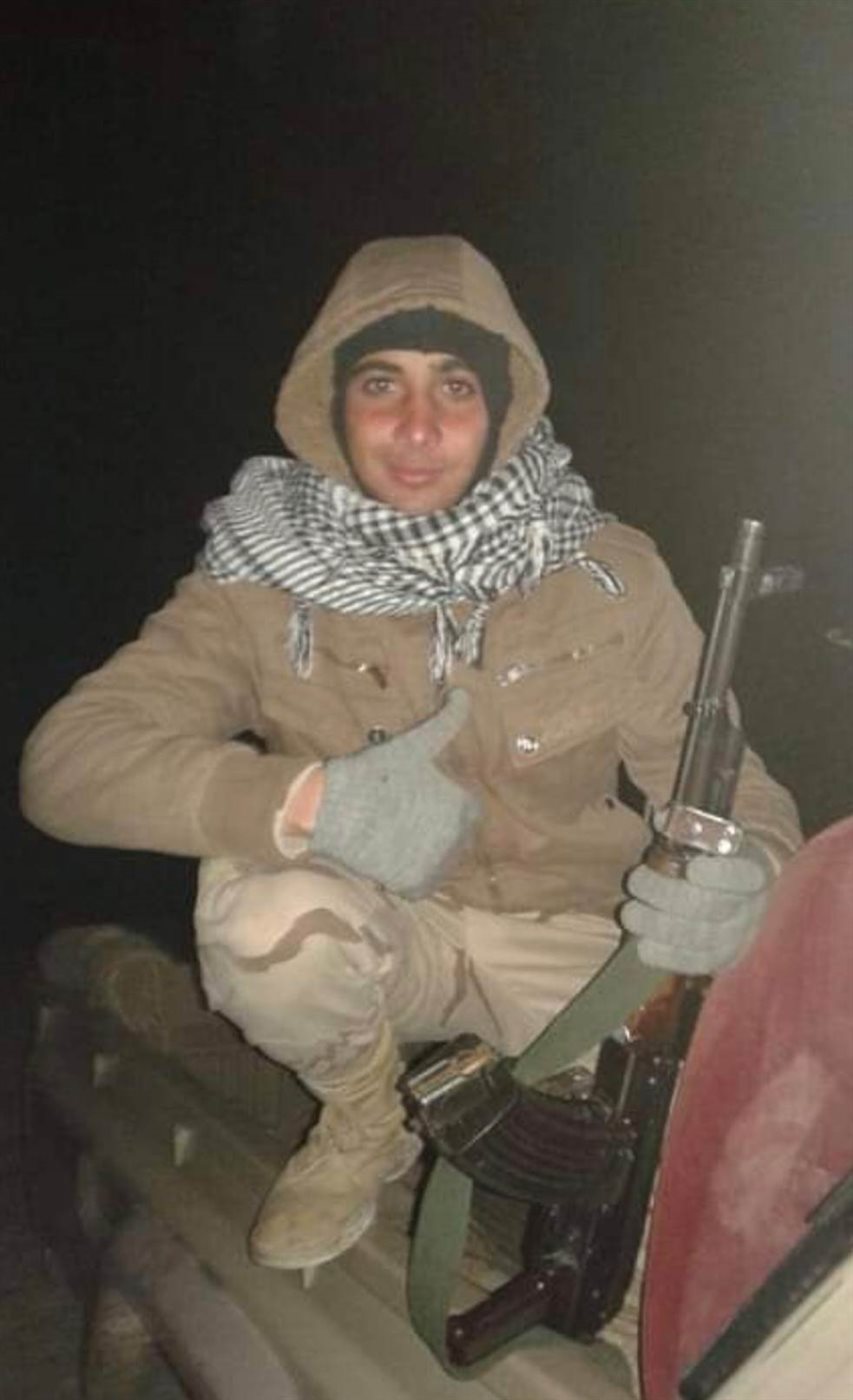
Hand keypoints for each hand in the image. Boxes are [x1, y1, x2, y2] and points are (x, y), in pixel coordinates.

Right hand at [309, 688, 480, 898]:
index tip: (416, 797)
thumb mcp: (414, 744)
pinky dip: (410, 873)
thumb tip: (463, 691)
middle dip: (434, 827)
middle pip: (455, 837)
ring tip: (394, 833)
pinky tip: (390, 854)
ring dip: (424, 850)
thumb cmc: (375, 774)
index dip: (443, 802)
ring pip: (440, 860)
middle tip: (401, 815)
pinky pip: (422, 882)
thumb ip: (446, 721)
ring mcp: (436, 866)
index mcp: (464, 808)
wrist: (332, 810)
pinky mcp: (415, 886)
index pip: (467, 811)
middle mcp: (457, 840)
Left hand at [620, 838, 773, 974]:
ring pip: (699, 937)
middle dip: (666, 895)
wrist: (745, 894)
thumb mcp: (712, 836)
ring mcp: (739, 937)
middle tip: (636, 881)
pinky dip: (666, 955)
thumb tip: (662, 818)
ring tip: (630, 913)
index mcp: (754, 870)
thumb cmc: (718, 858)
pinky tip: (642, 944)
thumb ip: (687, 825)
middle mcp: (751, 907)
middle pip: (710, 907)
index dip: (720, 875)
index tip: (692, 869)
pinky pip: (695, 963)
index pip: (743, 875)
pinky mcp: (723, 960)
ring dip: (658, 926)